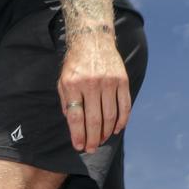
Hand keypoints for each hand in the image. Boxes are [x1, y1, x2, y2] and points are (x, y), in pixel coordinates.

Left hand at [57, 35, 131, 153]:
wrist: (92, 40)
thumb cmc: (75, 64)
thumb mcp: (63, 80)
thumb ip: (66, 101)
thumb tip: (73, 125)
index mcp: (73, 85)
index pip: (76, 117)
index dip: (78, 135)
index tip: (79, 147)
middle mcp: (91, 84)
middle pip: (94, 120)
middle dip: (92, 139)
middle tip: (91, 149)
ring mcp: (108, 82)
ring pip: (110, 116)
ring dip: (106, 132)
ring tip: (101, 140)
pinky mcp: (122, 80)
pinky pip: (124, 106)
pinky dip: (122, 121)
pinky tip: (116, 129)